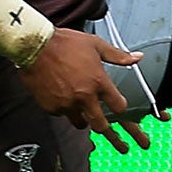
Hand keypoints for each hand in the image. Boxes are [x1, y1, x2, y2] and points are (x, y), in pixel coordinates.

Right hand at [18, 29, 151, 152]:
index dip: (119, 107)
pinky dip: (63, 109)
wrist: (34, 45)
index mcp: (98, 82)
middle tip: (105, 127)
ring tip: (81, 112)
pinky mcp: (51, 106)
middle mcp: (84, 96)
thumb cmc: (64, 43)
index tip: (117, 106)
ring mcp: (67, 104)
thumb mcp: (95, 44)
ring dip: (82, 118)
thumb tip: (137, 58)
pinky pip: (61, 114)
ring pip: (80, 123)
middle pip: (101, 125)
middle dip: (106, 128)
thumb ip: (117, 55)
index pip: (118, 107)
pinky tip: (61, 99)